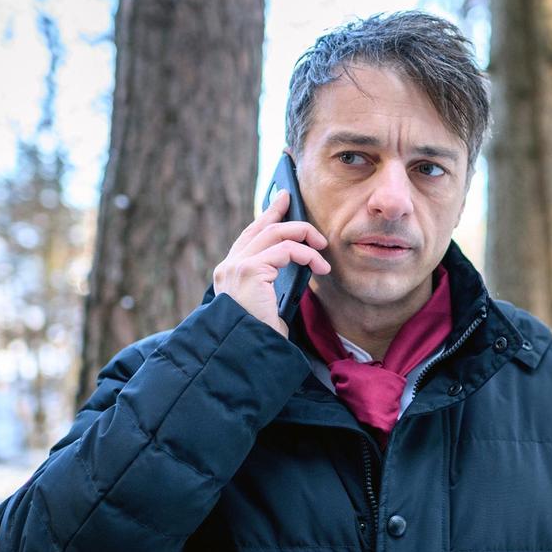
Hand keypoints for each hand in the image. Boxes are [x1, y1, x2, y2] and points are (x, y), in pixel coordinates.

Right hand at [213, 190, 330, 337]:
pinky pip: (286, 250)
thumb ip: (274, 282)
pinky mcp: (250, 270)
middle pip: (261, 226)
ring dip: (304, 237)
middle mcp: (230, 266)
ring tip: (322, 251)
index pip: (250, 235)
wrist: (246, 353)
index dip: (267, 215)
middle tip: (304, 210)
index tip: (281, 199)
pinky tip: (319, 267)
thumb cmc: (260, 336)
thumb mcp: (269, 304)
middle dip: (283, 212)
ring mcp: (237, 266)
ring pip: (276, 233)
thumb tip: (298, 267)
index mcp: (231, 272)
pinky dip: (307, 254)